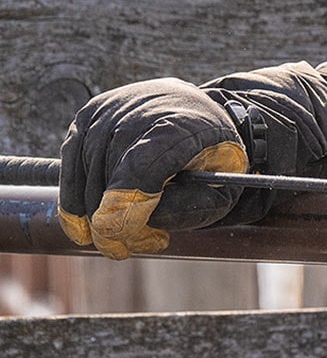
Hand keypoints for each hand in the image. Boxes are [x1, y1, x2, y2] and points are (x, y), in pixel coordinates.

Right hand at [59, 78, 247, 259]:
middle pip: (112, 175)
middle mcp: (141, 111)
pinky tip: (87, 225)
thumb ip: (190, 208)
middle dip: (116, 222)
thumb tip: (132, 224)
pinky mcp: (86, 117)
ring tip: (123, 237)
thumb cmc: (210, 156)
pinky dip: (74, 201)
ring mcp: (109, 111)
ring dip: (96, 216)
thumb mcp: (224, 187)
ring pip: (87, 175)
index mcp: (184, 125)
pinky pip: (71, 167)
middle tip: (133, 247)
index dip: (127, 200)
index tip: (117, 234)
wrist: (194, 111)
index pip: (145, 162)